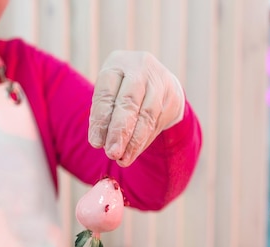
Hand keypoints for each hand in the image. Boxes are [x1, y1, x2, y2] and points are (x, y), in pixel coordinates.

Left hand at [89, 50, 185, 166]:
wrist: (156, 78)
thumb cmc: (122, 88)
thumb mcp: (109, 93)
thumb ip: (104, 114)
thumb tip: (100, 143)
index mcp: (117, 64)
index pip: (107, 93)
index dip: (101, 120)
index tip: (96, 143)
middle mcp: (140, 69)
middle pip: (129, 102)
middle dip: (120, 131)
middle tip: (112, 153)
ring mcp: (160, 81)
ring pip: (147, 116)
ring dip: (134, 142)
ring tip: (123, 159)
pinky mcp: (173, 96)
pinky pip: (157, 123)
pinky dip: (143, 141)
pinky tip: (133, 153)